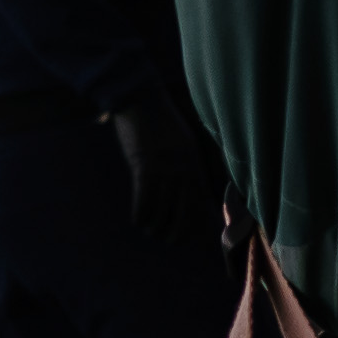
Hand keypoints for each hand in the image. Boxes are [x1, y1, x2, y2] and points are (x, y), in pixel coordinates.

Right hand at [110, 97, 228, 247]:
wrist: (140, 97)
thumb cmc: (158, 120)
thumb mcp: (181, 142)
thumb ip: (186, 166)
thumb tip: (188, 191)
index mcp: (193, 162)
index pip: (201, 200)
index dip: (197, 221)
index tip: (192, 235)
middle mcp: (183, 168)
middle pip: (184, 210)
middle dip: (177, 230)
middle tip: (167, 239)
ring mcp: (164, 168)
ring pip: (163, 209)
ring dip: (155, 225)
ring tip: (149, 229)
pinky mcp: (144, 166)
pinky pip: (144, 200)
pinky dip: (140, 214)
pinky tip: (137, 219)